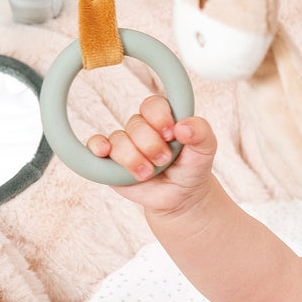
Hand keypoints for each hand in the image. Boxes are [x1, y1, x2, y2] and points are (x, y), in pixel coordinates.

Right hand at [86, 95, 216, 213]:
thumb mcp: (206, 149)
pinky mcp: (110, 160)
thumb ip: (201, 132)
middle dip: (151, 145)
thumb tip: (183, 127)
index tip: (171, 134)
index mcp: (164, 119)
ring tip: (149, 173)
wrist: (181, 197)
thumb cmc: (192, 168)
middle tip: (164, 160)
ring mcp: (125, 143)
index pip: (153, 104)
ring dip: (134, 158)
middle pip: (135, 124)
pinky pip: (95, 144)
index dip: (159, 117)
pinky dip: (97, 146)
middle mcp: (142, 128)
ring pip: (118, 140)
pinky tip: (104, 152)